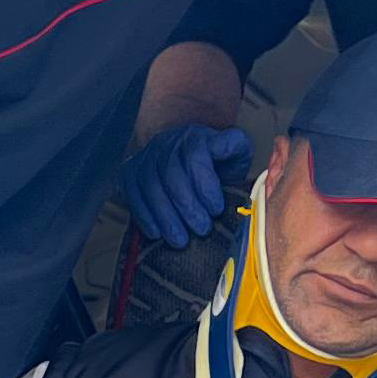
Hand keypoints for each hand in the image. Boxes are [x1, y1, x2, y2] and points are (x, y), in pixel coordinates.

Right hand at [122, 120, 255, 247]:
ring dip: (165, 216)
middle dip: (187, 207)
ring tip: (179, 240)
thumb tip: (246, 168)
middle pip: (172, 176)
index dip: (205, 186)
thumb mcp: (236, 151)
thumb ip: (240, 157)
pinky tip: (155, 232)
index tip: (217, 209)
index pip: (196, 158)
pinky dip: (143, 214)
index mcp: (196, 137)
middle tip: (201, 230)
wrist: (182, 147)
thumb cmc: (214, 159)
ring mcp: (147, 156)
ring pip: (150, 186)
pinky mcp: (131, 170)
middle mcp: (167, 143)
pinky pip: (132, 192)